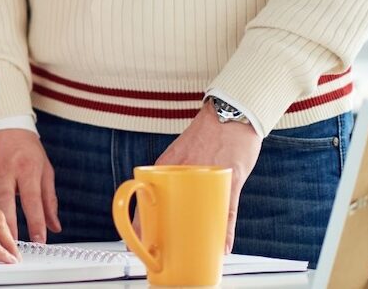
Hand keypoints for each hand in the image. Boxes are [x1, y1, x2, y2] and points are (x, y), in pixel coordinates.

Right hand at [0, 129, 60, 242]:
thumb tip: (54, 226)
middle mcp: (7, 171)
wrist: (8, 124)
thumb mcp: (45, 171)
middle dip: (9, 226)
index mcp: (27, 170)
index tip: (39, 240)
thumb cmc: (28, 149)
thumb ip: (49, 200)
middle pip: (6, 202)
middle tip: (14, 245)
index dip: (36, 222)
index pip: (32, 200)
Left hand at [150, 101, 260, 252]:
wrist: (230, 111)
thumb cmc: (208, 134)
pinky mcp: (231, 177)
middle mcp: (181, 171)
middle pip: (167, 210)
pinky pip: (227, 210)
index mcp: (166, 165)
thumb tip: (171, 201)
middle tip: (160, 254)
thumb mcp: (183, 154)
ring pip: (197, 213)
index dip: (140, 223)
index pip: (145, 199)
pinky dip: (225, 230)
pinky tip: (223, 246)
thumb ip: (176, 173)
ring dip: (193, 238)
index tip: (136, 241)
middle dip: (161, 235)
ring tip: (189, 255)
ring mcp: (207, 176)